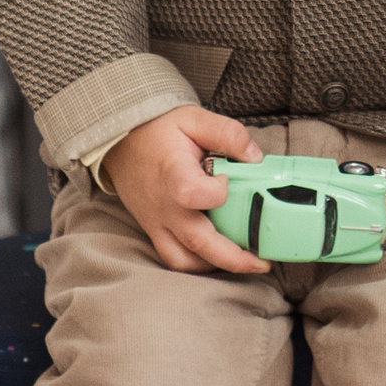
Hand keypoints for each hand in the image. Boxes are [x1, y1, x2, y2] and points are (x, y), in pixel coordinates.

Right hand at [103, 104, 268, 273]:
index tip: (229, 180)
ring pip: (184, 261)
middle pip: (197, 243)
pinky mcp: (155, 231)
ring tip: (244, 261)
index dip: (216, 192)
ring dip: (215, 265)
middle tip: (262, 262)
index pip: (192, 194)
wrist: (123, 142)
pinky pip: (174, 259)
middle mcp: (164, 206)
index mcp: (173, 174)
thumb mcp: (194, 119)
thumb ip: (228, 134)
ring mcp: (157, 223)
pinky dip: (198, 264)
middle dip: (234, 258)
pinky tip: (219, 256)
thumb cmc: (160, 131)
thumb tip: (255, 157)